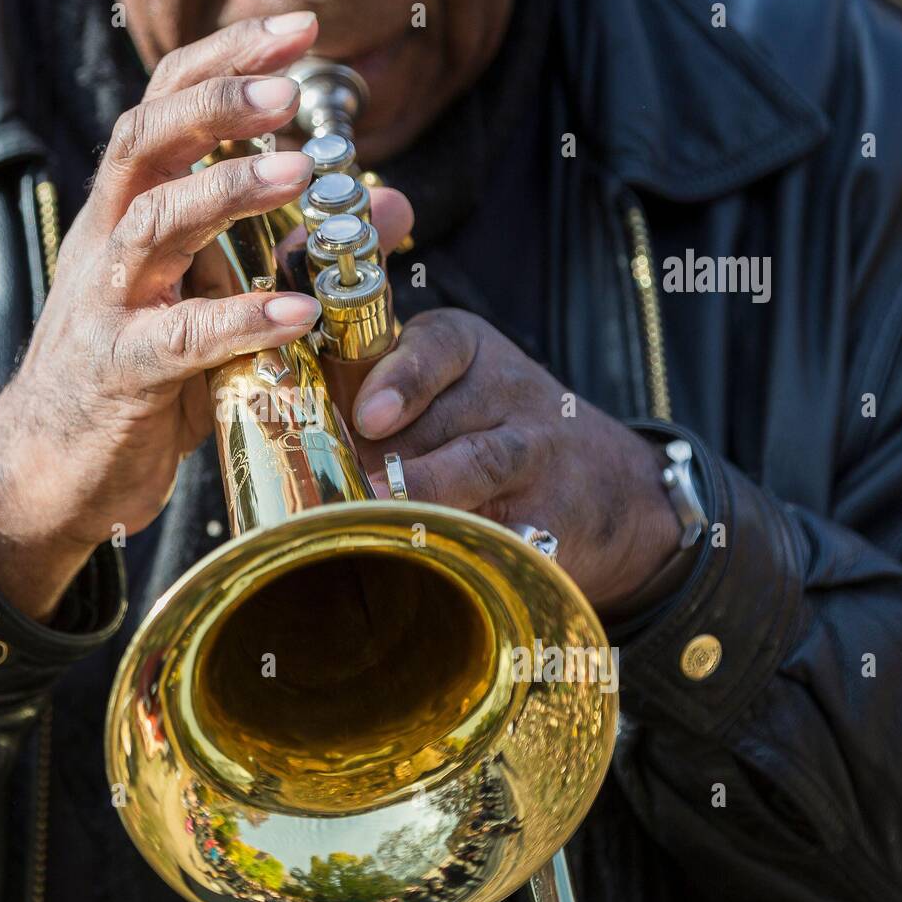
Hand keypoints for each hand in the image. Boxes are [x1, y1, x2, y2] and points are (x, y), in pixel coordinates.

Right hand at [0, 12, 332, 620]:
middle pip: (143, 142)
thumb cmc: (142, 377)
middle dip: (214, 102)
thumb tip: (393, 207)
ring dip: (225, 191)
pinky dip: (239, 319)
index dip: (224, 62)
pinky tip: (296, 308)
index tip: (298, 32)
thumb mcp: (219, 303)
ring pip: (152, 224)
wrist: (51, 467)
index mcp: (128, 213)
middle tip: (285, 85)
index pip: (165, 109)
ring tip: (299, 173)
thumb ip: (298, 251)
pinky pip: (179, 338)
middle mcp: (108, 243)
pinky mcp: (120, 373)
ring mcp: (107, 305)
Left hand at [349, 308, 681, 611]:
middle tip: (341, 482)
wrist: (608, 485)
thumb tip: (293, 430)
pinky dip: (477, 542)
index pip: (438, 345)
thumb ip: (372, 391)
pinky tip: (437, 556)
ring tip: (379, 510)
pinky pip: (515, 529)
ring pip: (483, 463)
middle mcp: (510, 392)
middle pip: (448, 418)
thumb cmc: (486, 428)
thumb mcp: (444, 386)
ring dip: (427, 489)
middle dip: (392, 453)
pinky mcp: (557, 516)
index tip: (369, 416)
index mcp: (468, 350)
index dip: (402, 378)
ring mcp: (539, 454)